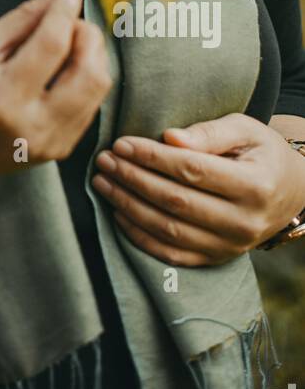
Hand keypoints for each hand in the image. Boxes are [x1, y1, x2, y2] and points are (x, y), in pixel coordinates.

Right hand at [0, 0, 111, 187]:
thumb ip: (24, 18)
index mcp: (4, 99)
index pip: (52, 46)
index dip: (65, 11)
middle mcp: (33, 127)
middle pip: (90, 73)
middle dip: (87, 36)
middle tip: (68, 21)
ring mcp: (50, 144)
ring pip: (98, 90)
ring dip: (91, 57)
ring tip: (66, 43)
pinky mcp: (59, 150)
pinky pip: (90, 106)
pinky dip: (84, 79)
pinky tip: (62, 69)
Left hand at [91, 113, 304, 264]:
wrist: (289, 191)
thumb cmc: (261, 152)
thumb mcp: (245, 129)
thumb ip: (209, 133)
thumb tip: (169, 138)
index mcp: (254, 185)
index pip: (192, 171)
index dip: (152, 158)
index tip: (122, 144)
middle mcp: (243, 222)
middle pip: (176, 202)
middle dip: (132, 179)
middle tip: (104, 161)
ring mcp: (230, 246)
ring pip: (169, 230)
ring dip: (128, 206)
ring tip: (102, 182)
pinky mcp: (217, 259)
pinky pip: (172, 254)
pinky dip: (140, 236)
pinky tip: (118, 213)